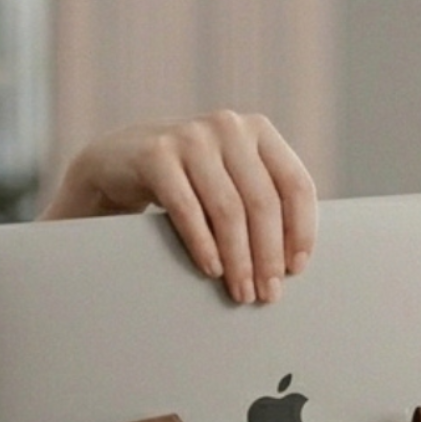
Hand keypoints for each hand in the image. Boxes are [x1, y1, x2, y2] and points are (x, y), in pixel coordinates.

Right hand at [38, 112, 317, 303]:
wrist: (119, 162)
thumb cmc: (190, 181)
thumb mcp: (231, 179)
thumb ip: (263, 201)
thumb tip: (292, 263)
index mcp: (259, 131)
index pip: (295, 184)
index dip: (301, 230)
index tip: (296, 269)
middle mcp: (229, 127)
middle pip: (262, 202)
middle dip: (268, 255)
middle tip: (267, 294)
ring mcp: (191, 137)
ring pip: (228, 210)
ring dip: (238, 259)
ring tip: (241, 292)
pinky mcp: (156, 155)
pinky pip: (188, 209)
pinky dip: (203, 245)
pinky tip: (212, 271)